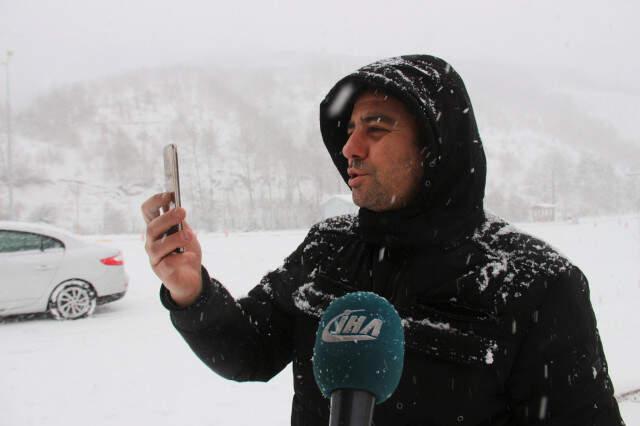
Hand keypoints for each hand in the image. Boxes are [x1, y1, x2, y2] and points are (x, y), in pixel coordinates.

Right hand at [141, 192, 202, 306]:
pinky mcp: (161, 271)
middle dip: (167, 218)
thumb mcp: (186, 234)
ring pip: (157, 246)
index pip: (147, 211)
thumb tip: (178, 210)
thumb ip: (181, 223)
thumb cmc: (186, 252)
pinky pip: (168, 263)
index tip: (169, 195)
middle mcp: (152, 241)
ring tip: (189, 235)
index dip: (155, 201)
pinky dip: (181, 258)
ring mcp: (154, 257)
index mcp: (157, 228)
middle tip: (183, 211)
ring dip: (175, 238)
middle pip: (152, 228)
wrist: (191, 277)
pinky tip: (190, 256)